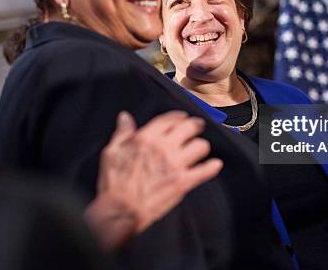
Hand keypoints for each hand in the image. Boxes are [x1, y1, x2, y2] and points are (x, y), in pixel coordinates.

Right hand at [84, 110, 222, 249]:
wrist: (120, 210)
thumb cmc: (114, 183)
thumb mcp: (112, 152)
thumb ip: (122, 133)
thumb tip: (125, 117)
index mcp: (146, 138)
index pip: (170, 119)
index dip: (179, 117)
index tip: (183, 118)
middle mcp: (164, 147)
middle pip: (189, 127)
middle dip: (195, 126)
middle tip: (198, 128)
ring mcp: (175, 164)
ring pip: (200, 146)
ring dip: (201, 147)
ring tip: (199, 150)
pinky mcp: (183, 182)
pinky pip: (205, 171)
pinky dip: (212, 167)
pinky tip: (215, 165)